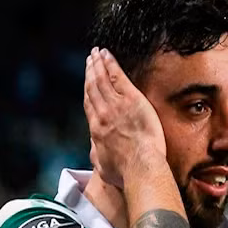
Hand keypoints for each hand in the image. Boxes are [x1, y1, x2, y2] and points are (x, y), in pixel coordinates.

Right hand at [83, 47, 165, 188]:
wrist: (140, 167)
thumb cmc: (125, 173)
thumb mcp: (103, 166)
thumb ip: (97, 154)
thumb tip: (94, 148)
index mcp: (96, 130)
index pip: (89, 105)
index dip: (88, 91)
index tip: (87, 82)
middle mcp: (102, 114)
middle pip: (93, 88)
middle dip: (90, 72)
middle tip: (89, 60)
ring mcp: (115, 105)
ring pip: (102, 79)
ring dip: (98, 64)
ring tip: (96, 54)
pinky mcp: (130, 99)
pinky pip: (117, 76)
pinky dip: (110, 64)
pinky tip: (107, 55)